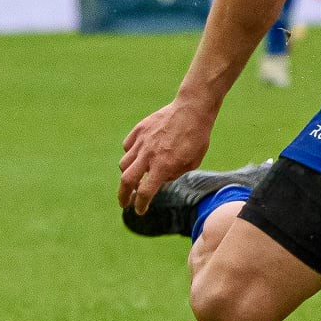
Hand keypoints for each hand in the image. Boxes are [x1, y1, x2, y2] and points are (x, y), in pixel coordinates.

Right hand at [118, 99, 215, 213]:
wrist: (192, 109)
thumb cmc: (197, 138)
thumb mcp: (191, 163)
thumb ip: (173, 174)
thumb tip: (159, 181)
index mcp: (163, 166)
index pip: (145, 192)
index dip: (140, 205)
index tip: (139, 210)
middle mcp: (148, 155)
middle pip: (126, 181)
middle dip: (123, 196)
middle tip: (124, 203)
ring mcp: (142, 141)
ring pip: (124, 163)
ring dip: (127, 174)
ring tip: (134, 178)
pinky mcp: (139, 129)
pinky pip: (127, 146)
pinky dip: (130, 154)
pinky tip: (138, 156)